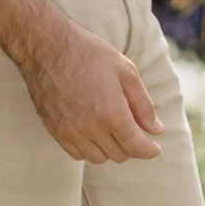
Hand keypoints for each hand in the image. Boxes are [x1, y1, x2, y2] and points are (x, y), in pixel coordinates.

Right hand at [15, 13, 162, 164]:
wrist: (48, 48)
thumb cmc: (90, 54)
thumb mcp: (125, 71)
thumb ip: (143, 104)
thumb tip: (156, 129)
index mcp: (112, 113)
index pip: (135, 146)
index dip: (149, 150)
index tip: (155, 147)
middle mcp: (90, 128)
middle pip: (119, 155)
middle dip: (132, 146)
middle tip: (134, 128)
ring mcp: (70, 132)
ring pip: (98, 158)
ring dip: (111, 148)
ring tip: (114, 128)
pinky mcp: (55, 132)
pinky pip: (77, 154)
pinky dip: (90, 149)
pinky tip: (94, 131)